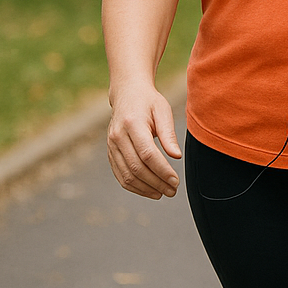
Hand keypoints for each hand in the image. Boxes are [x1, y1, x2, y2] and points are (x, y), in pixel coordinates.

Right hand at [106, 84, 181, 198]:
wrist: (127, 94)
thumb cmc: (149, 102)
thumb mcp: (163, 111)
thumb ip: (168, 134)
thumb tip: (176, 156)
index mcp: (133, 124)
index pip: (147, 154)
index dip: (162, 170)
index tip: (175, 181)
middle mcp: (118, 136)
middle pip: (137, 167)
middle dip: (156, 182)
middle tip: (173, 190)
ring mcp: (111, 146)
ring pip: (127, 175)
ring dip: (145, 188)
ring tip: (163, 193)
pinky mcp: (110, 153)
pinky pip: (120, 175)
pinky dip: (134, 186)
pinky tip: (149, 190)